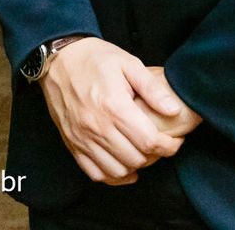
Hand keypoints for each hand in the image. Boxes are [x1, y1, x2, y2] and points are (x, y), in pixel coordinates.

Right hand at [39, 39, 193, 183]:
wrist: (59, 59)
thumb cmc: (95, 59)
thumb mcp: (128, 63)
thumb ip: (152, 88)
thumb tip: (174, 110)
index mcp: (114, 106)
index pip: (149, 141)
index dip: (169, 146)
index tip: (175, 141)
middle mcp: (97, 126)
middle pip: (135, 159)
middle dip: (154, 155)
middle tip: (159, 144)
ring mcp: (82, 137)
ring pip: (116, 171)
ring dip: (133, 166)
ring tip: (140, 152)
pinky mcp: (71, 143)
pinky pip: (94, 173)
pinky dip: (111, 175)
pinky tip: (121, 163)